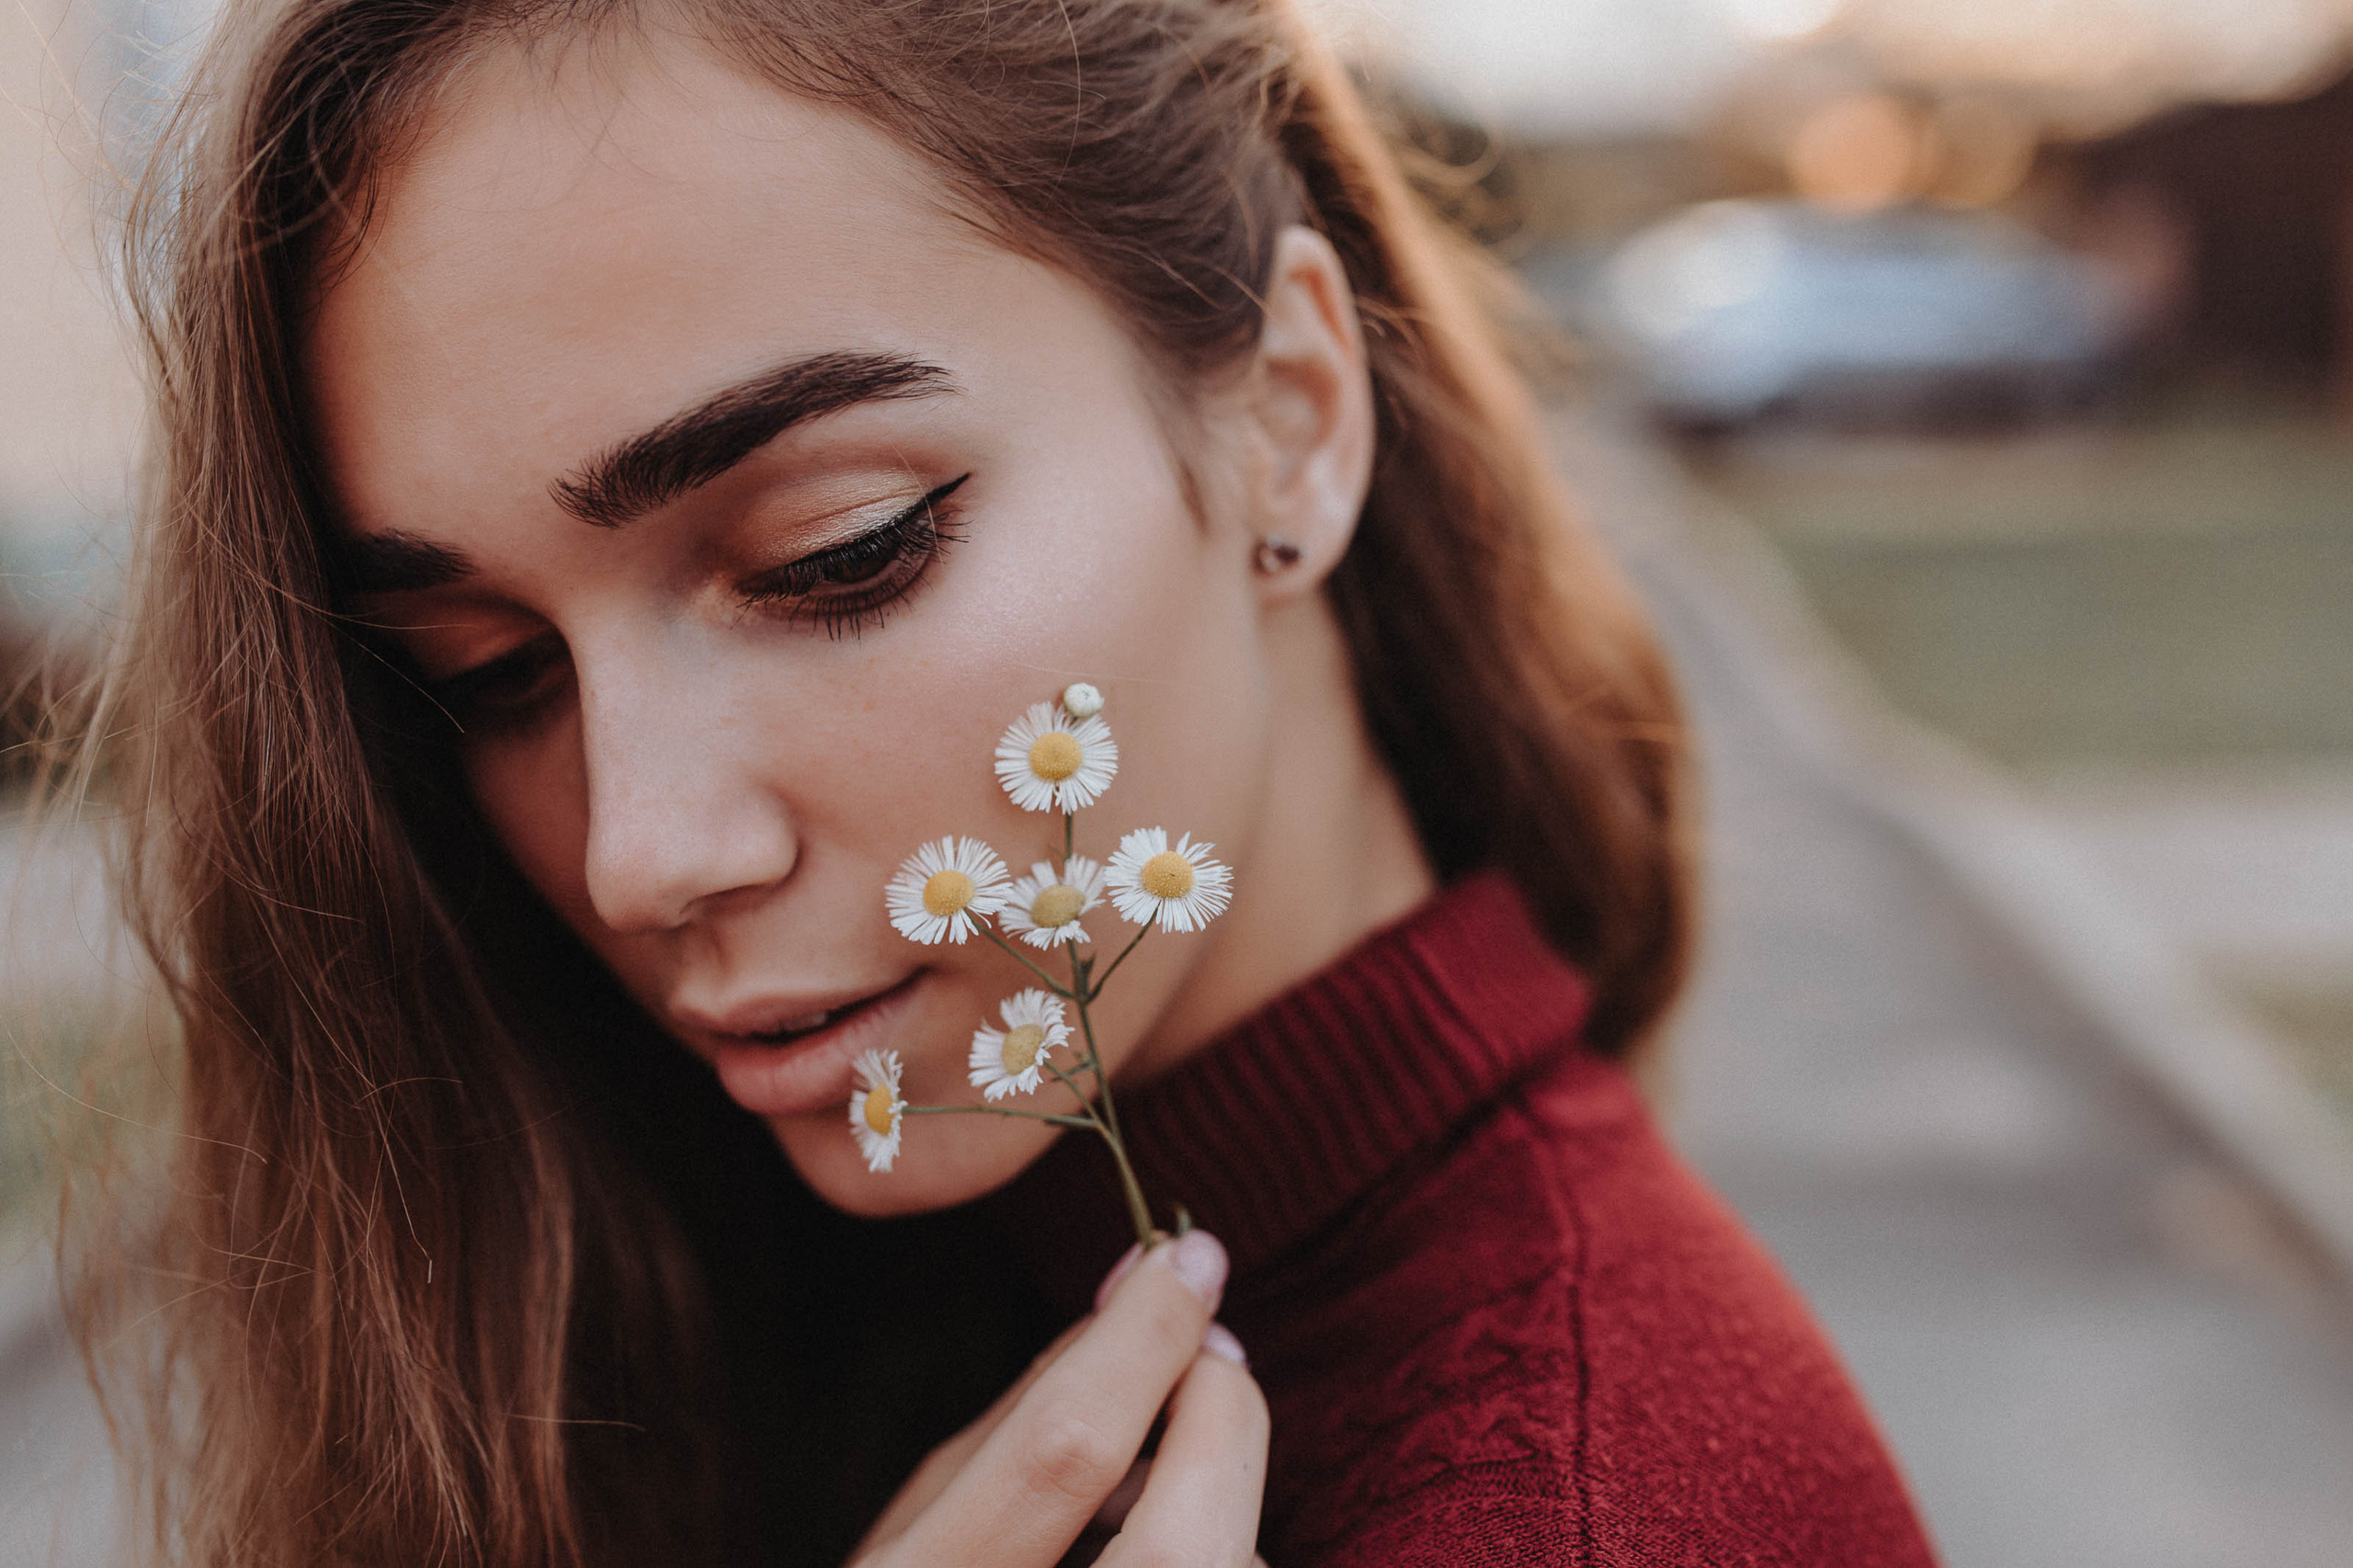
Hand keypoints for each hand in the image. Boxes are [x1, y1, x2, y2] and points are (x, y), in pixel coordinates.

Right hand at [850, 1230, 1269, 1566]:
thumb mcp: (918, 1520)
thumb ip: (1024, 1412)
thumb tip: (1140, 1291)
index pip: (1064, 1450)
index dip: (1141, 1339)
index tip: (1189, 1255)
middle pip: (1188, 1539)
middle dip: (1220, 1416)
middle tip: (1211, 1353)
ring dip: (1215, 1510)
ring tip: (1141, 1494)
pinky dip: (1214, 1556)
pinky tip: (1137, 1545)